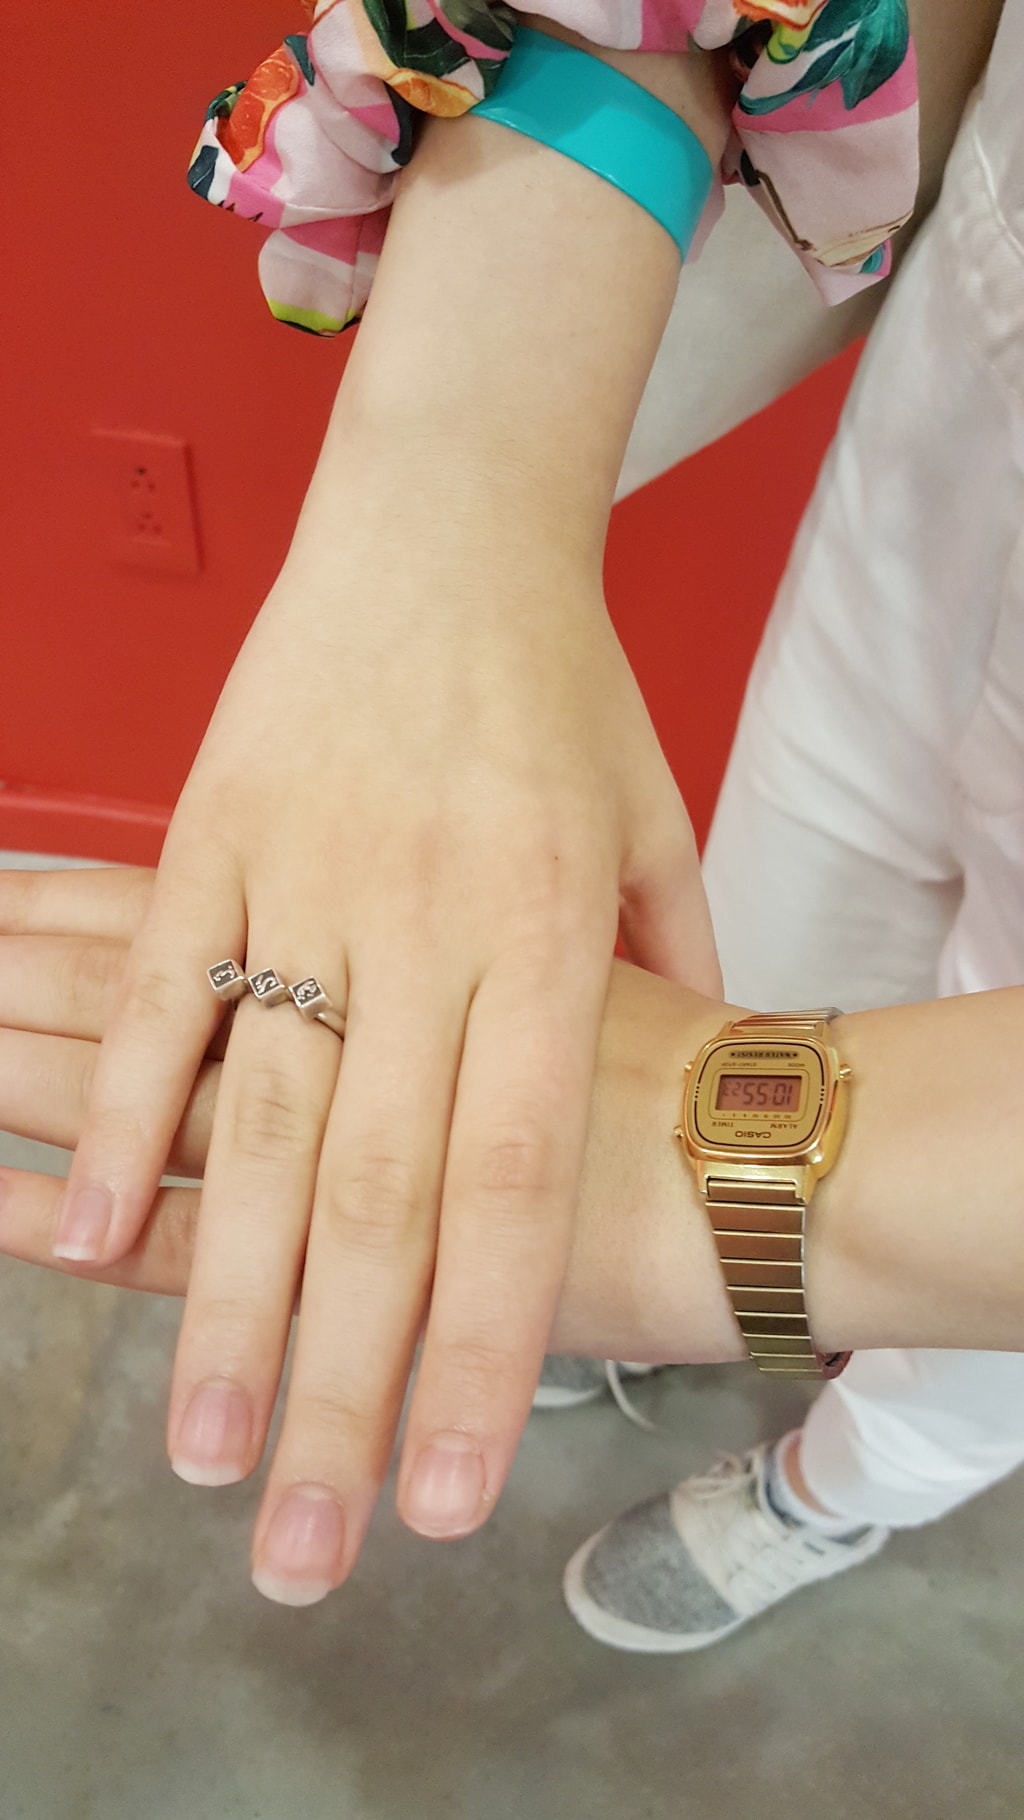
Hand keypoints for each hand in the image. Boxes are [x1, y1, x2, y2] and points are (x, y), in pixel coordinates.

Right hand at [47, 486, 717, 1603]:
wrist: (446, 526)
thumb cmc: (559, 684)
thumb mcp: (653, 819)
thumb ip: (677, 956)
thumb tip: (704, 1065)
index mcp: (550, 932)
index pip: (512, 1181)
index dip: (480, 1345)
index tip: (446, 1488)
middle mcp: (427, 922)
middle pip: (381, 1192)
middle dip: (346, 1384)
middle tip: (310, 1542)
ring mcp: (309, 880)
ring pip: (256, 1122)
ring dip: (224, 1299)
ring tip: (206, 1450)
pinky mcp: (214, 835)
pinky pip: (161, 994)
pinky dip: (116, 1119)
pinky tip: (74, 1248)